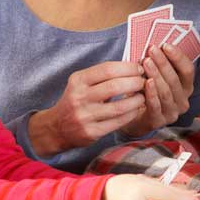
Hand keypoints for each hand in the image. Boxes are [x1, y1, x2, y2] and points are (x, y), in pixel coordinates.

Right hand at [28, 61, 147, 156]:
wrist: (56, 128)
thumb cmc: (76, 100)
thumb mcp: (81, 83)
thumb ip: (102, 75)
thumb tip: (132, 66)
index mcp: (78, 80)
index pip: (108, 69)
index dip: (128, 67)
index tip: (139, 68)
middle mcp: (79, 97)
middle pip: (115, 86)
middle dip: (135, 82)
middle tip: (144, 82)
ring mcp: (85, 116)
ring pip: (119, 106)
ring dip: (136, 100)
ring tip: (143, 96)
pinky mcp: (91, 132)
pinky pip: (117, 122)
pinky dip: (131, 114)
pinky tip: (136, 109)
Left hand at [121, 43, 195, 137]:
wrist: (134, 116)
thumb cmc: (146, 91)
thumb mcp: (155, 76)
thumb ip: (158, 64)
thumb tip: (154, 46)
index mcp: (186, 87)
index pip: (188, 70)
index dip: (178, 57)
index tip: (166, 45)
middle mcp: (183, 100)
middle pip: (175, 79)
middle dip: (163, 62)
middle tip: (152, 50)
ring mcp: (172, 112)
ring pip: (166, 91)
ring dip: (156, 75)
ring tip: (146, 62)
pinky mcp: (159, 121)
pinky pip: (156, 105)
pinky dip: (152, 93)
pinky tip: (146, 82)